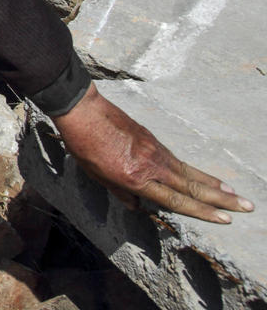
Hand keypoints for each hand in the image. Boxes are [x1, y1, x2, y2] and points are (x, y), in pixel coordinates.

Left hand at [51, 85, 252, 222]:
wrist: (82, 110)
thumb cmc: (83, 144)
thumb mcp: (96, 175)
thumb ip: (120, 192)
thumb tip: (138, 206)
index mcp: (136, 178)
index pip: (176, 200)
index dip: (202, 212)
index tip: (224, 219)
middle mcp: (152, 166)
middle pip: (192, 187)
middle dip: (222, 200)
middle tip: (247, 207)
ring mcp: (155, 151)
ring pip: (190, 173)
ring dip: (214, 185)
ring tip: (235, 195)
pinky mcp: (153, 139)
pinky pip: (179, 160)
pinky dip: (195, 171)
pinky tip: (206, 178)